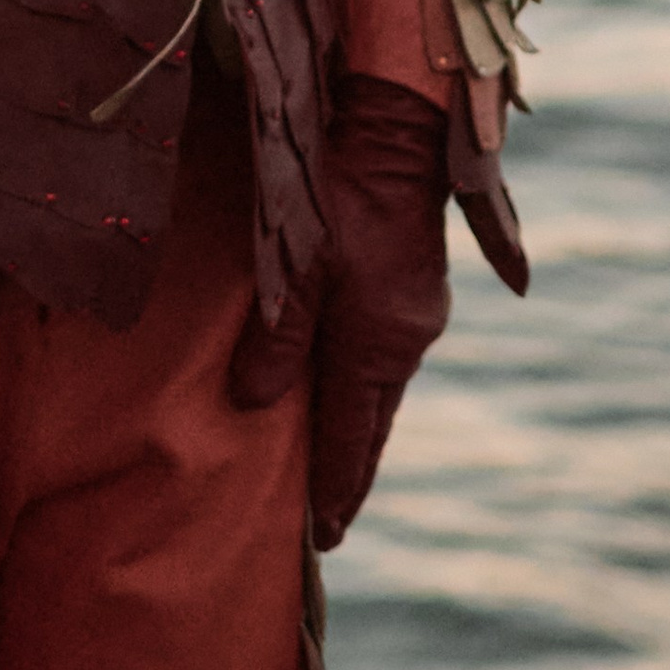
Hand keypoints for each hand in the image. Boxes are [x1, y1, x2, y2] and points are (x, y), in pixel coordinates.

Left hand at [230, 74, 451, 547]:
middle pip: (373, 423)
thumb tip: (251, 403)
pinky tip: (351, 387)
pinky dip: (367, 386)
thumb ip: (274, 337)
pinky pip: (389, 358)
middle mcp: (406, 340)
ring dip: (359, 427)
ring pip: (383, 390)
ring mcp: (418, 313)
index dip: (335, 490)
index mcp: (376, 345)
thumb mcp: (293, 265)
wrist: (397, 131)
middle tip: (328, 519)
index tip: (323, 538)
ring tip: (334, 463)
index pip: (353, 439)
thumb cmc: (335, 194)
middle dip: (350, 471)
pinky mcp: (417, 288)